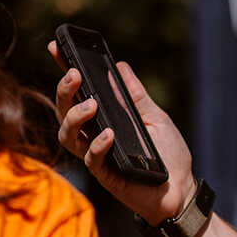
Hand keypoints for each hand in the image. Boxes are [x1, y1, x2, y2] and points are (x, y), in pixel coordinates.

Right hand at [49, 42, 194, 225]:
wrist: (181, 190)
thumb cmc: (169, 155)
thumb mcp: (156, 118)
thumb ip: (136, 96)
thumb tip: (120, 66)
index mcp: (105, 118)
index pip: (79, 92)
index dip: (64, 70)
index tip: (55, 47)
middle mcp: (94, 134)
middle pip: (65, 110)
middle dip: (65, 90)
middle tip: (74, 74)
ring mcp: (97, 156)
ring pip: (68, 135)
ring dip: (76, 117)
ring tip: (91, 104)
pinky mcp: (105, 175)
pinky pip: (92, 159)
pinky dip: (98, 144)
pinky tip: (109, 134)